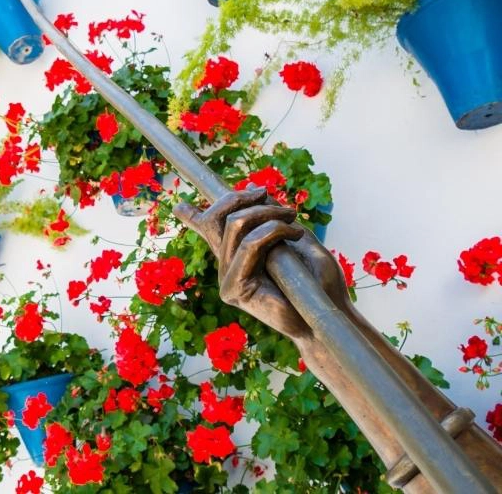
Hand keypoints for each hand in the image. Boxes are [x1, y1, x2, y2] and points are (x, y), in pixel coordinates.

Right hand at [173, 188, 349, 339]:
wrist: (326, 313)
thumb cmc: (316, 280)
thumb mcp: (293, 239)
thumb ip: (271, 219)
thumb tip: (258, 193)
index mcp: (235, 255)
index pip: (206, 232)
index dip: (191, 217)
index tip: (181, 206)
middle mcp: (226, 266)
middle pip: (217, 219)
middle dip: (244, 198)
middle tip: (273, 196)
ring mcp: (227, 279)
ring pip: (234, 226)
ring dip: (267, 213)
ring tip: (293, 217)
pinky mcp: (235, 290)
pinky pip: (249, 247)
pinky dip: (273, 231)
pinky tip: (295, 233)